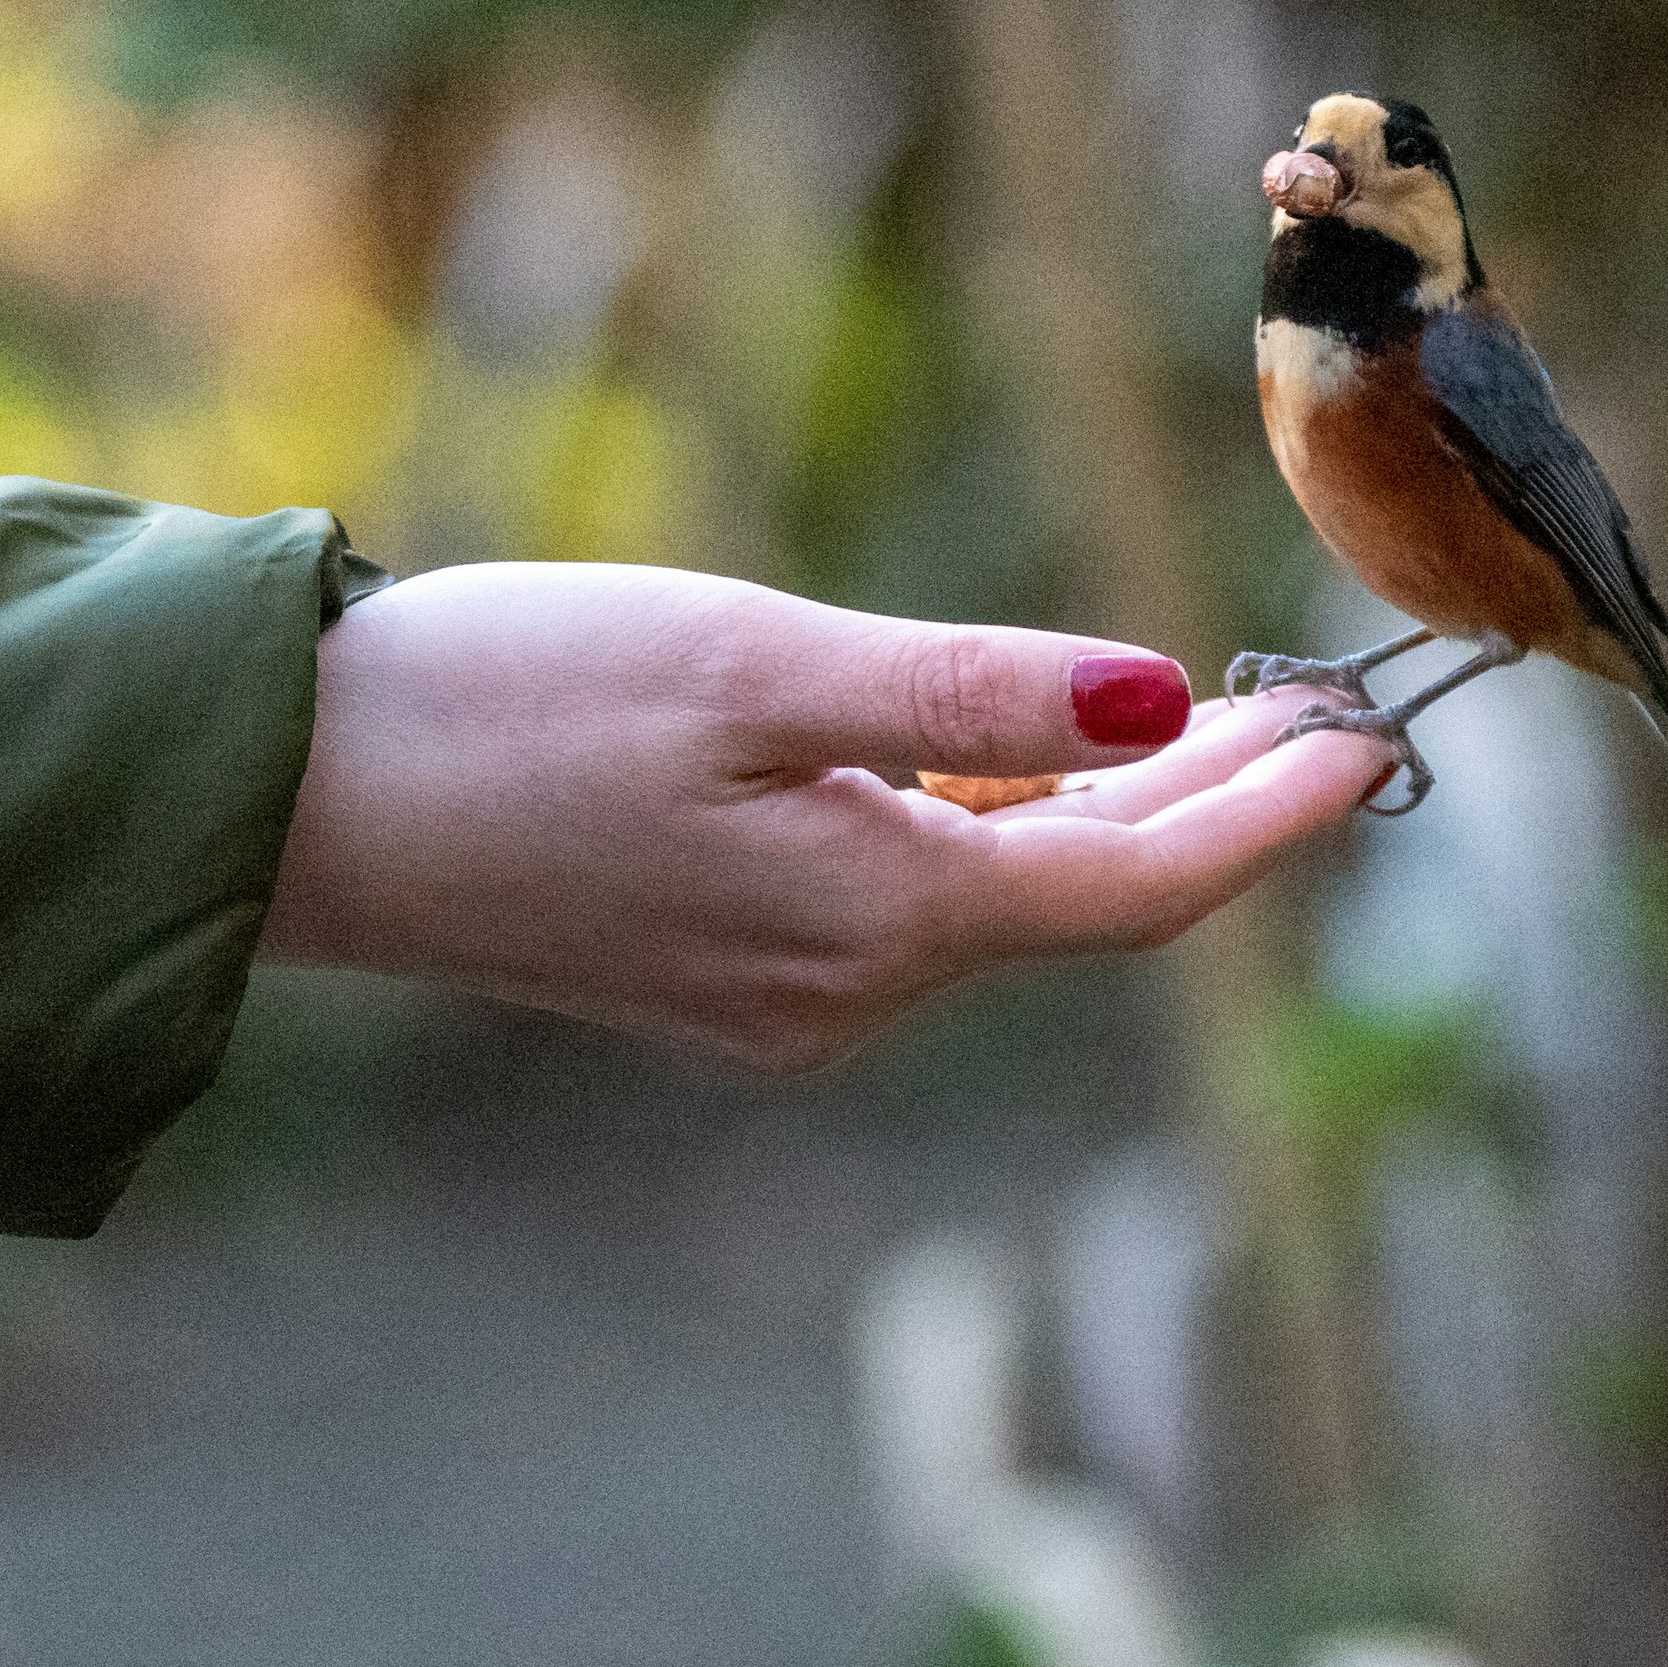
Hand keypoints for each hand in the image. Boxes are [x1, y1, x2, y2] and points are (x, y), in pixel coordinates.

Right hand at [259, 562, 1392, 1069]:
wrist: (296, 801)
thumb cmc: (512, 711)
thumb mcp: (758, 667)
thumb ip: (968, 690)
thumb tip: (1158, 701)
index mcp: (880, 924)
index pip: (1139, 888)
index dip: (1270, 816)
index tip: (1372, 741)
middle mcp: (848, 996)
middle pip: (1087, 907)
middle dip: (1213, 811)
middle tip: (1324, 720)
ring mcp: (780, 999)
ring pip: (1001, 905)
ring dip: (1107, 816)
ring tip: (1215, 722)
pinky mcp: (715, 970)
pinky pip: (907, 906)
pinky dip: (993, 829)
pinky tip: (1018, 764)